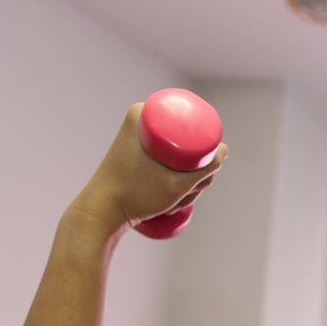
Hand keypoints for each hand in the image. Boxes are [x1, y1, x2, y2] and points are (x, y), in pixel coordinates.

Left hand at [68, 102, 227, 233]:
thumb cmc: (136, 194)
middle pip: (187, 141)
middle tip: (187, 192)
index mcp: (142, 113)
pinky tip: (173, 198)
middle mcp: (139, 120)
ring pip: (179, 154)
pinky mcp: (137, 154)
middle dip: (197, 171)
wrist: (101, 211)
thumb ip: (206, 168)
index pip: (192, 125)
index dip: (206, 152)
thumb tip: (225, 149)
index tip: (200, 177)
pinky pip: (167, 161)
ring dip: (187, 179)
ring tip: (175, 198)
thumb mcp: (177, 183)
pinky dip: (175, 179)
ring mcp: (138, 138)